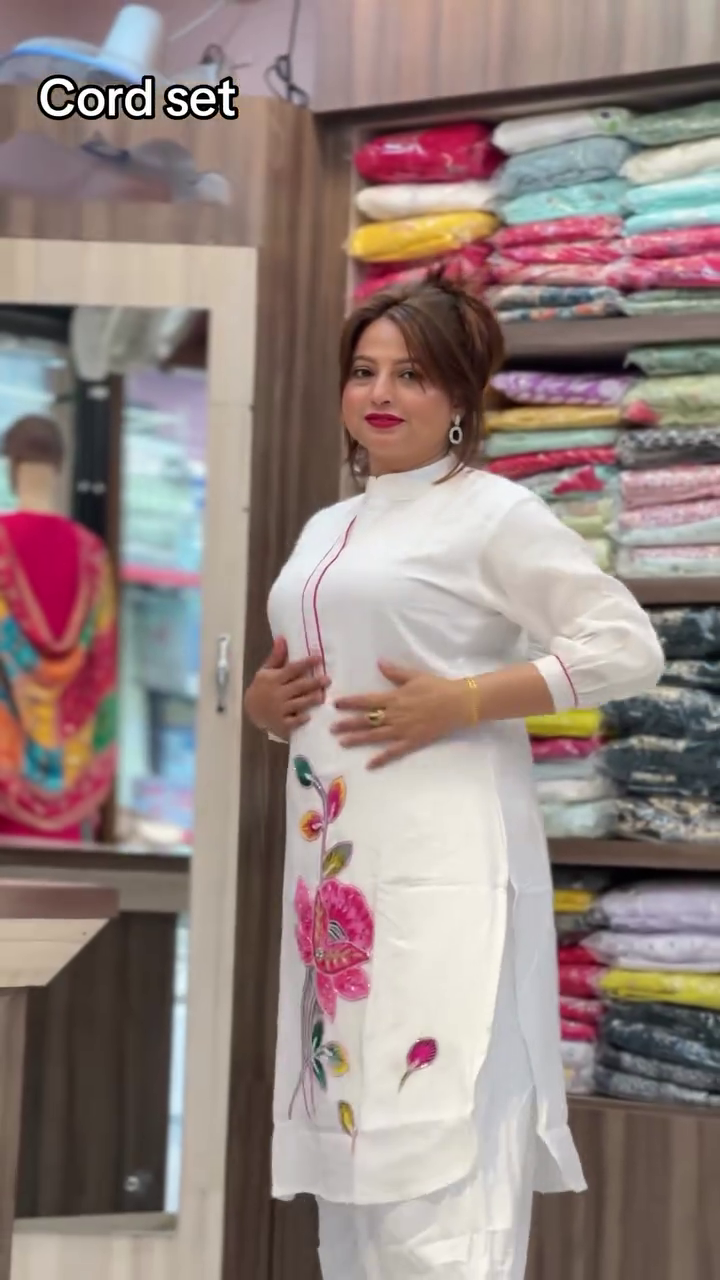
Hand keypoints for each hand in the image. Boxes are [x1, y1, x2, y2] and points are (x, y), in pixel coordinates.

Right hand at [244, 637, 329, 739]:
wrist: (251, 711)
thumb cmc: (262, 688)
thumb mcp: (266, 671)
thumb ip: (276, 657)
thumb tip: (282, 638)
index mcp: (273, 679)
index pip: (292, 669)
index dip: (306, 663)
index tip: (319, 658)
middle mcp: (276, 693)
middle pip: (298, 686)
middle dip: (314, 683)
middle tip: (328, 679)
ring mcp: (279, 710)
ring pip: (299, 703)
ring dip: (311, 699)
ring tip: (323, 696)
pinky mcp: (281, 724)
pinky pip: (293, 722)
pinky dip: (301, 719)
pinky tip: (310, 716)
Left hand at [331, 662, 473, 767]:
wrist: (458, 703)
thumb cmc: (437, 686)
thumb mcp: (414, 676)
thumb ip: (395, 672)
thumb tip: (379, 663)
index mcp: (394, 698)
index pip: (366, 700)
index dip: (350, 702)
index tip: (335, 704)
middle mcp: (395, 715)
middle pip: (366, 720)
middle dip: (347, 723)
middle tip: (331, 728)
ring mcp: (402, 730)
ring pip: (375, 736)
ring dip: (357, 739)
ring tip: (342, 742)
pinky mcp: (412, 741)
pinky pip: (393, 752)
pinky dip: (381, 759)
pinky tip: (369, 764)